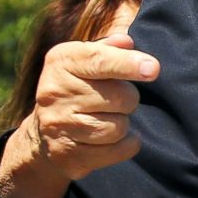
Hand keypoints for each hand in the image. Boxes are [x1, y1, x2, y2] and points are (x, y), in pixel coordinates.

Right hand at [17, 34, 158, 180]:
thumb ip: (110, 49)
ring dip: (124, 123)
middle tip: (119, 99)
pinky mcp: (67, 155)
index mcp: (61, 61)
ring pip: (118, 127)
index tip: (153, 69)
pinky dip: (126, 144)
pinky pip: (118, 151)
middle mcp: (54, 92)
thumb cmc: (80, 86)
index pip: (100, 60)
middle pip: (120, 97)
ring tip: (110, 117)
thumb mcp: (87, 59)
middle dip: (129, 98)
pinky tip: (114, 137)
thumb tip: (127, 42)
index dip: (130, 64)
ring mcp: (58, 125)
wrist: (44, 132)